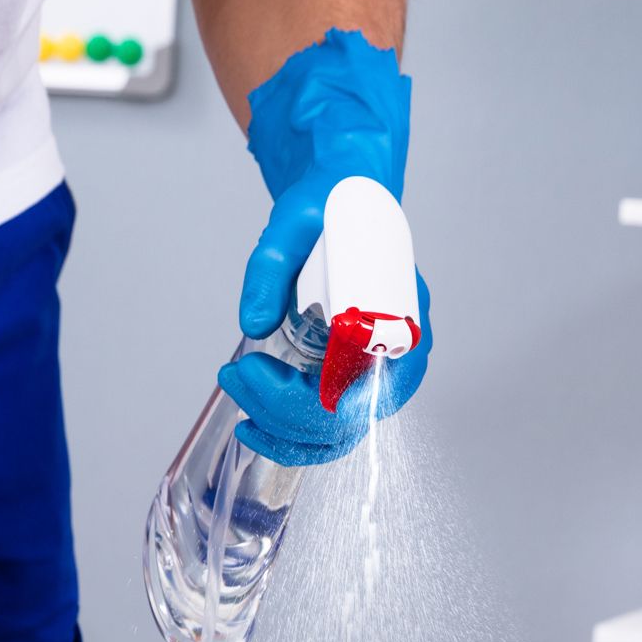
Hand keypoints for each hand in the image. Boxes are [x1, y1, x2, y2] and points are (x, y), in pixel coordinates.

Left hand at [228, 28, 430, 466]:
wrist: (343, 202)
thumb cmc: (334, 206)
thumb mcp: (297, 220)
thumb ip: (272, 265)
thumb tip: (253, 321)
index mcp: (405, 316)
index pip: (370, 389)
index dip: (311, 398)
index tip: (259, 370)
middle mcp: (398, 356)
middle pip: (347, 420)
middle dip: (282, 410)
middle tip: (237, 375)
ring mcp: (375, 376)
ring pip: (333, 435)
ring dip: (279, 428)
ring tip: (237, 384)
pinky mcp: (352, 384)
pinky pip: (326, 433)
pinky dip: (288, 438)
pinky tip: (252, 426)